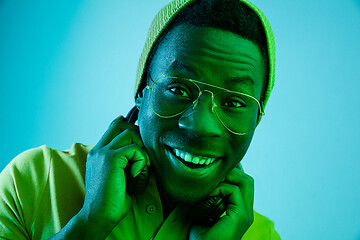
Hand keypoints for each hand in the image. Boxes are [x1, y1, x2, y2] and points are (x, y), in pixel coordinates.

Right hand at [80, 116, 149, 234]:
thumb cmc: (111, 200)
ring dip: (142, 150)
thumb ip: (124, 161)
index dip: (129, 127)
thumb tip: (141, 150)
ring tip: (140, 169)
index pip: (114, 126)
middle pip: (122, 125)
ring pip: (130, 133)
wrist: (99, 216)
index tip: (141, 141)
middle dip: (139, 137)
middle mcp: (99, 149)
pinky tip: (136, 176)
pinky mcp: (111, 158)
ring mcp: (103, 152)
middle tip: (143, 158)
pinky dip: (142, 161)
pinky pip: (135, 149)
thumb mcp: (118, 175)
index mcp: (98, 153)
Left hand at [189, 167, 253, 239]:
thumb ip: (210, 197)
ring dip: (227, 177)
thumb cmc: (201, 236)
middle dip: (232, 171)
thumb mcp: (205, 211)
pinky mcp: (241, 216)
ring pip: (246, 181)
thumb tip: (208, 181)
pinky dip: (220, 187)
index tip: (215, 171)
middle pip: (247, 180)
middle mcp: (246, 212)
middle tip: (215, 173)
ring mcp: (245, 214)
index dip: (231, 173)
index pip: (243, 184)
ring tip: (212, 182)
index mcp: (240, 211)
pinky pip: (234, 190)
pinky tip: (208, 193)